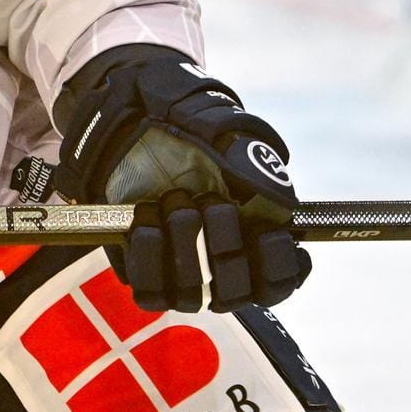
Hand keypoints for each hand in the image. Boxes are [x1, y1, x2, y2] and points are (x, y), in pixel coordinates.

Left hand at [54, 45, 309, 313]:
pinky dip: (148, 256)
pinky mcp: (142, 269)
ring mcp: (180, 268)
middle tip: (211, 202)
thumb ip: (254, 161)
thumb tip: (281, 202)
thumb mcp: (224, 129)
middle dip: (224, 245)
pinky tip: (146, 218)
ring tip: (174, 201)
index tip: (268, 232)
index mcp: (254, 234)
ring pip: (194, 296)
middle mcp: (219, 261)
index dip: (278, 266)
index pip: (279, 280)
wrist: (128, 115)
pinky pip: (149, 291)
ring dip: (185, 248)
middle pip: (237, 293)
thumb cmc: (187, 123)